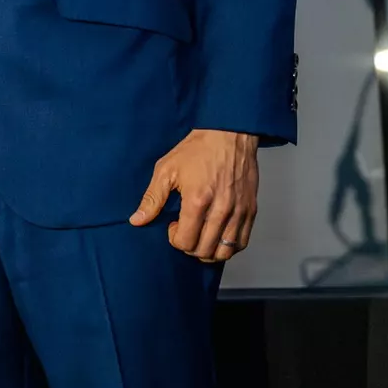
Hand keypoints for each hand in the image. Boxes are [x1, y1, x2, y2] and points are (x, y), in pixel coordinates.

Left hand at [130, 129, 258, 261]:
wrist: (229, 135)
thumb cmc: (197, 150)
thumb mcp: (166, 170)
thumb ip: (152, 198)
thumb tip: (136, 220)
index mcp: (197, 201)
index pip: (185, 242)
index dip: (174, 239)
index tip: (173, 225)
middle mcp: (221, 211)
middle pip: (204, 251)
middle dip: (189, 247)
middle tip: (185, 230)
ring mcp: (239, 212)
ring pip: (224, 252)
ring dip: (208, 251)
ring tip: (200, 235)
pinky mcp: (251, 211)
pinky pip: (242, 243)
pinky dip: (228, 247)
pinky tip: (216, 235)